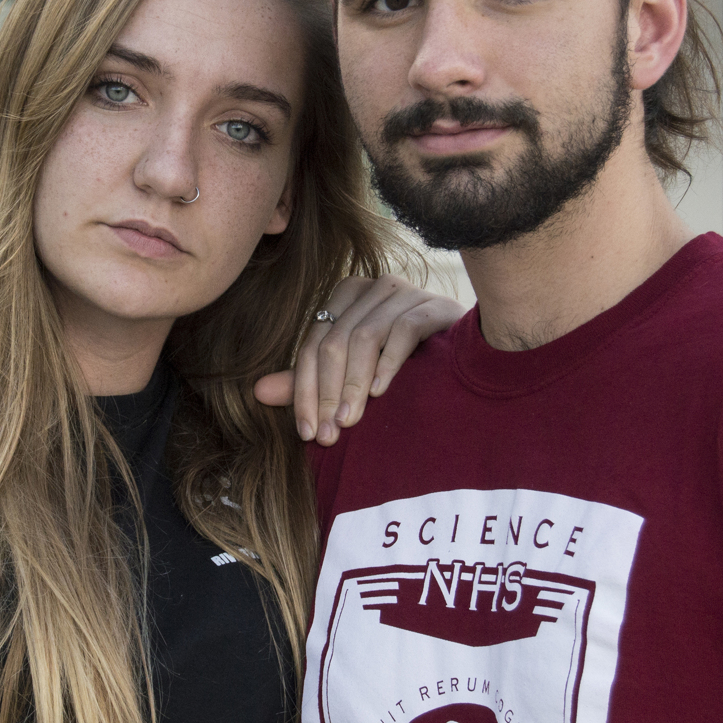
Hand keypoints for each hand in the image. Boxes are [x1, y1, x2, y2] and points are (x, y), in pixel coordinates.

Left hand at [254, 275, 464, 444]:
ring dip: (354, 385)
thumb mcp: (352, 371)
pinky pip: (403, 331)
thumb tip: (258, 393)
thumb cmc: (405, 361)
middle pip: (335, 342)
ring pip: (365, 337)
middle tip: (330, 435)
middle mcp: (371, 287)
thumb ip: (310, 380)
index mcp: (345, 296)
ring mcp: (403, 292)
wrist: (464, 347)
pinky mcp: (432, 305)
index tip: (308, 433)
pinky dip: (389, 364)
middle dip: (329, 393)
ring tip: (351, 421)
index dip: (305, 391)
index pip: (313, 345)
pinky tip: (381, 392)